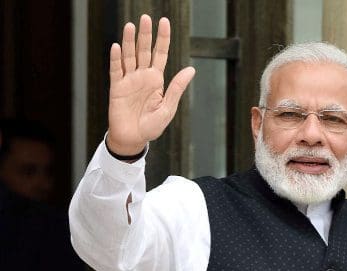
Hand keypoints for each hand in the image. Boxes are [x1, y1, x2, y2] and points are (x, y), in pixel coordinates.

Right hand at [107, 15, 194, 154]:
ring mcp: (129, 80)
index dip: (162, 38)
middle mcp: (142, 76)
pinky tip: (117, 47)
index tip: (164, 22)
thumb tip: (191, 70)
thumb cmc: (151, 126)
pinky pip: (116, 70)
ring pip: (129, 56)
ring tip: (130, 26)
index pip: (160, 54)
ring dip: (129, 41)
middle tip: (145, 17)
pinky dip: (116, 59)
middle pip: (144, 50)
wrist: (133, 139)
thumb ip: (177, 88)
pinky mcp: (117, 88)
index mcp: (157, 80)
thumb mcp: (168, 107)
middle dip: (145, 34)